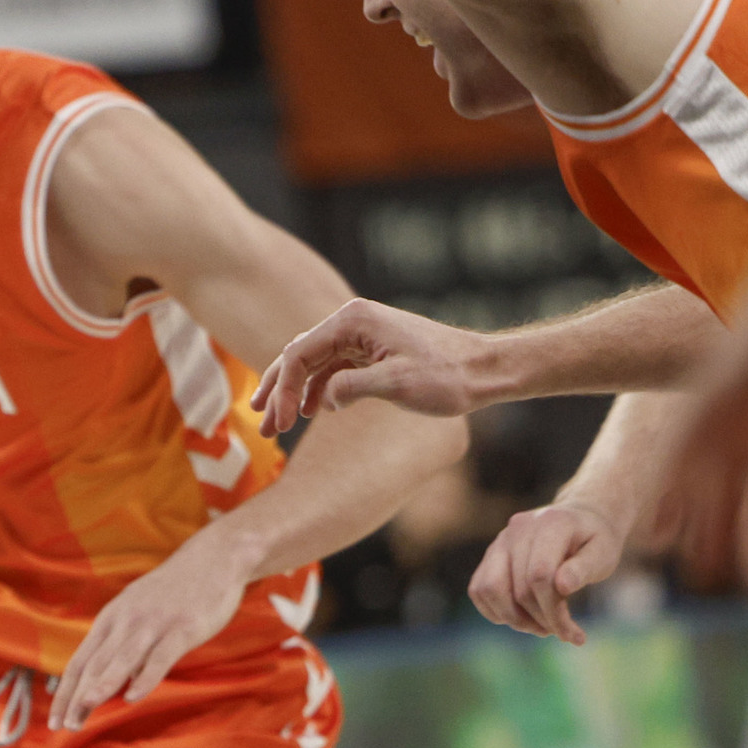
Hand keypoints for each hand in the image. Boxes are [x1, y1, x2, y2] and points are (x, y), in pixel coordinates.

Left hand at [51, 527, 251, 729]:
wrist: (211, 559)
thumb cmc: (171, 592)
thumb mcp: (135, 611)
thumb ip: (119, 642)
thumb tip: (105, 679)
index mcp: (111, 619)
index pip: (80, 661)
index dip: (65, 691)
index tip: (55, 718)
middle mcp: (125, 622)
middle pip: (95, 664)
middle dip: (77, 696)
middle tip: (65, 725)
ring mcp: (153, 624)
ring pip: (122, 659)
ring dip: (101, 685)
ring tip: (85, 708)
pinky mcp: (182, 629)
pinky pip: (160, 657)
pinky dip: (145, 677)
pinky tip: (133, 696)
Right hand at [250, 299, 492, 433]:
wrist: (485, 370)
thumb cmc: (447, 375)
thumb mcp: (397, 384)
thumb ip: (352, 387)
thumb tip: (322, 399)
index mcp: (353, 321)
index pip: (300, 354)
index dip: (283, 391)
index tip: (280, 425)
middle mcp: (353, 322)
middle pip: (299, 356)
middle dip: (278, 392)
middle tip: (262, 425)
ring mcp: (362, 336)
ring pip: (313, 363)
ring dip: (294, 393)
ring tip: (276, 424)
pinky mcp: (372, 351)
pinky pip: (333, 368)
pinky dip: (318, 389)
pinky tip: (311, 411)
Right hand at [469, 500, 628, 643]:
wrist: (580, 520)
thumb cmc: (595, 541)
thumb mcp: (604, 553)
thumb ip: (585, 568)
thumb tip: (562, 586)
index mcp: (550, 525)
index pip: (540, 575)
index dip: (553, 610)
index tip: (572, 632)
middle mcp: (518, 529)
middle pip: (518, 588)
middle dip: (540, 620)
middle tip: (562, 633)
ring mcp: (500, 541)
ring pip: (489, 589)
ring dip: (513, 619)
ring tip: (540, 627)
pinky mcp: (490, 555)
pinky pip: (478, 589)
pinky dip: (495, 612)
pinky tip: (522, 618)